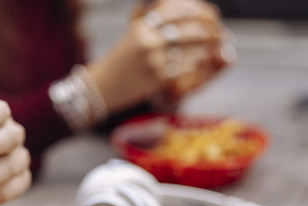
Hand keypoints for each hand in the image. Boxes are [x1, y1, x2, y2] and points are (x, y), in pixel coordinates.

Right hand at [88, 0, 232, 111]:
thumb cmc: (116, 62)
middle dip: (205, 32)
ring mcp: (153, 61)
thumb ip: (144, 20)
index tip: (205, 14)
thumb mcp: (129, 36)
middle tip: (215, 33)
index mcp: (142, 28)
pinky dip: (195, 65)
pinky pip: (184, 69)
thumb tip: (155, 3)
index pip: (174, 12)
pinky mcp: (157, 78)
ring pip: (189, 51)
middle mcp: (148, 42)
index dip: (193, 12)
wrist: (100, 87)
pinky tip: (200, 64)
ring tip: (212, 48)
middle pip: (187, 31)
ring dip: (204, 49)